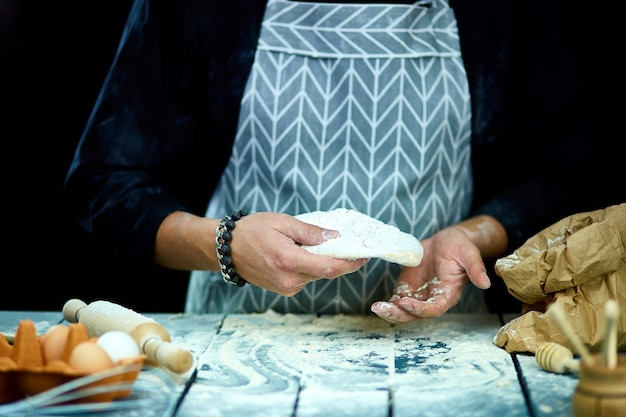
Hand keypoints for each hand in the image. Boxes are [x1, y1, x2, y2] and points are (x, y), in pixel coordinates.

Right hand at [232, 212, 368, 294]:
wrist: (226, 249)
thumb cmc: (252, 231)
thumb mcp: (282, 222)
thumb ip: (310, 232)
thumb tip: (334, 238)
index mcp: (289, 261)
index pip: (330, 267)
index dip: (351, 263)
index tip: (365, 256)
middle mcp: (289, 280)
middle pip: (326, 272)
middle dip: (340, 259)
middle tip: (350, 245)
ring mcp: (286, 288)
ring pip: (316, 275)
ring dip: (323, 261)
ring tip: (319, 244)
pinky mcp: (284, 289)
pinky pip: (306, 277)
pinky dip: (311, 266)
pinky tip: (304, 253)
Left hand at [371, 215, 505, 322]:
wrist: (447, 241)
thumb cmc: (460, 247)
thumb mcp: (469, 254)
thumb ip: (476, 269)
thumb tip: (486, 283)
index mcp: (447, 294)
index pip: (433, 309)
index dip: (420, 309)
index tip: (406, 302)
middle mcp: (432, 299)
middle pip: (415, 315)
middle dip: (399, 315)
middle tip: (382, 310)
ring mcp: (419, 295)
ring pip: (404, 311)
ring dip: (390, 312)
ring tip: (376, 308)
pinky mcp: (408, 288)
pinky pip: (396, 301)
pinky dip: (387, 305)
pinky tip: (377, 304)